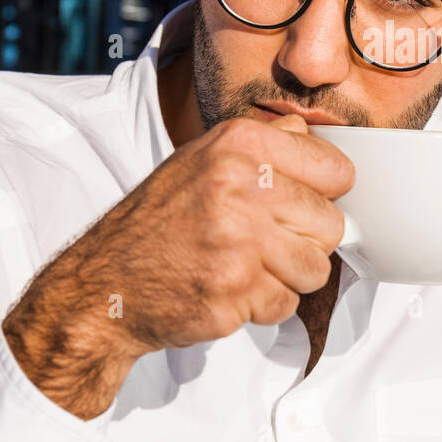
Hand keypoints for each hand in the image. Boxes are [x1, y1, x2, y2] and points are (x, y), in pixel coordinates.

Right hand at [3, 112, 353, 417]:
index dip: (324, 194)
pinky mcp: (232, 292)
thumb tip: (313, 136)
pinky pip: (286, 305)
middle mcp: (241, 186)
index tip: (300, 205)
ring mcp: (237, 242)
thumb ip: (264, 144)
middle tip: (266, 244)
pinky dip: (263, 306)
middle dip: (306, 242)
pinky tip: (229, 289)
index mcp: (240, 145)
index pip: (338, 170)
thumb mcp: (203, 159)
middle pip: (332, 225)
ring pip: (316, 270)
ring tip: (248, 266)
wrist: (103, 285)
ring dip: (288, 278)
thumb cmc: (159, 222)